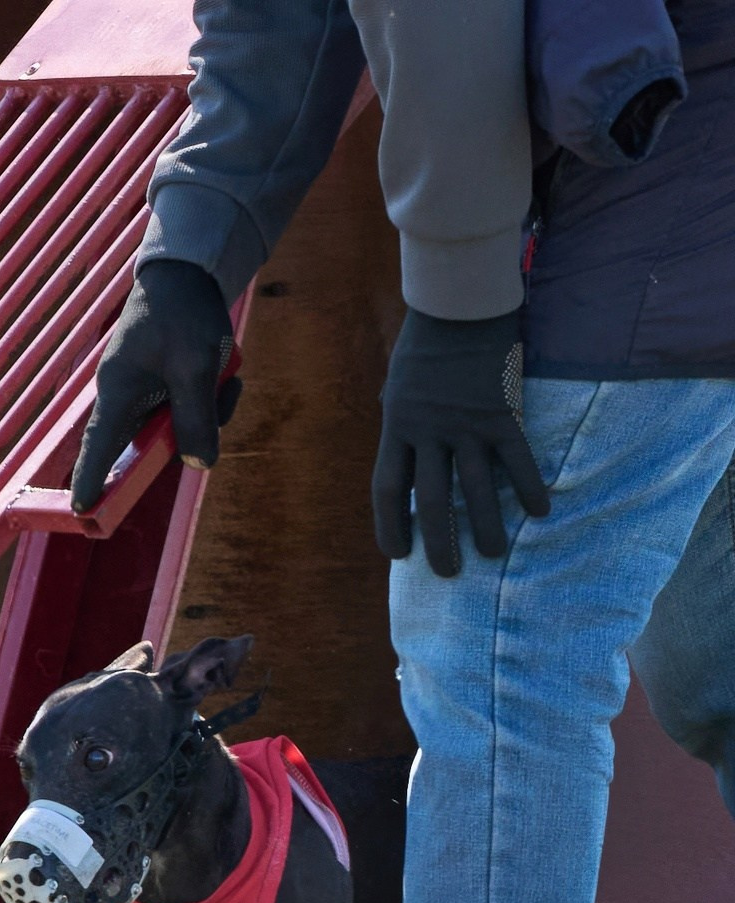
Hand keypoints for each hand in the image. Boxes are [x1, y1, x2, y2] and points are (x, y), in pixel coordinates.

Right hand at [69, 259, 242, 512]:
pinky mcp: (159, 381)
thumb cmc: (182, 312)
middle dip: (188, 434)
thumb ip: (196, 418)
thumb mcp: (195, 367)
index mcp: (119, 392)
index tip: (81, 510)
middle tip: (219, 392)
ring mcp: (142, 388)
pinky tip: (225, 373)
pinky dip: (207, 397)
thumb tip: (200, 465)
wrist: (187, 270)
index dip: (91, 478)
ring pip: (173, 425)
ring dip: (206, 411)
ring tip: (227, 376)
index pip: (99, 445)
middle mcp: (124, 395)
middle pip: (149, 442)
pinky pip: (183, 407)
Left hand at [372, 307, 549, 574]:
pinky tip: (540, 512)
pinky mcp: (501, 412)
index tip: (398, 554)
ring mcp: (465, 424)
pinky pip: (516, 459)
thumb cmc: (424, 345)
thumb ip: (402, 423)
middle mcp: (428, 432)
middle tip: (448, 573)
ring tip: (492, 554)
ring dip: (484, 525)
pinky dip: (529, 486)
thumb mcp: (397, 388)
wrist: (459, 304)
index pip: (387, 490)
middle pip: (430, 499)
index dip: (391, 525)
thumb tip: (405, 451)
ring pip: (475, 487)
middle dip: (439, 540)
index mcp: (395, 428)